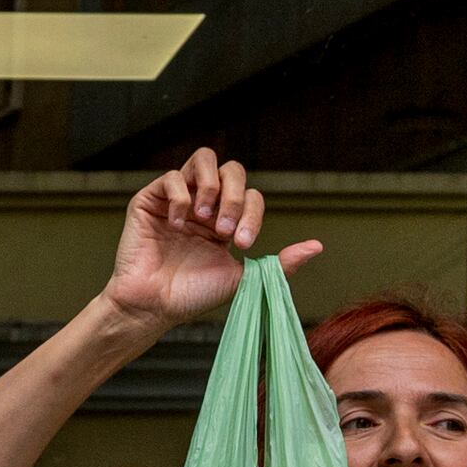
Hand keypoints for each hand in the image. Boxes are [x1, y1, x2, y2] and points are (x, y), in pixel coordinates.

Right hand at [98, 149, 319, 336]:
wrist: (153, 307)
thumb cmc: (192, 296)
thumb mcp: (243, 278)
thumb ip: (279, 262)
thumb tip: (317, 246)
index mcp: (225, 221)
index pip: (251, 196)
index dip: (252, 213)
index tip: (241, 244)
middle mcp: (203, 205)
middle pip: (231, 170)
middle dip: (235, 196)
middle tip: (225, 228)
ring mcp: (176, 200)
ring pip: (203, 159)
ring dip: (210, 185)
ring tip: (203, 215)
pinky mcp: (150, 200)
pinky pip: (171, 177)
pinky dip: (179, 196)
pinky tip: (177, 223)